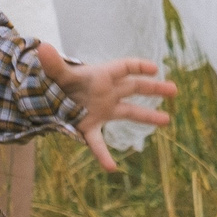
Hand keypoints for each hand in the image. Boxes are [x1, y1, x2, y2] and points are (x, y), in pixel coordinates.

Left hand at [36, 45, 175, 170]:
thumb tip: (43, 48)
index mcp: (101, 76)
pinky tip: (111, 168)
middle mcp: (107, 92)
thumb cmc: (59, 81)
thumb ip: (53, 64)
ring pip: (129, 112)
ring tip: (167, 120)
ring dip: (147, 116)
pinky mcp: (91, 127)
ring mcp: (103, 109)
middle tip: (173, 90)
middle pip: (134, 87)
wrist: (51, 96)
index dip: (138, 66)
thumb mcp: (57, 74)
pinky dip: (103, 155)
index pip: (124, 67)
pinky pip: (99, 142)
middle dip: (154, 88)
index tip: (154, 69)